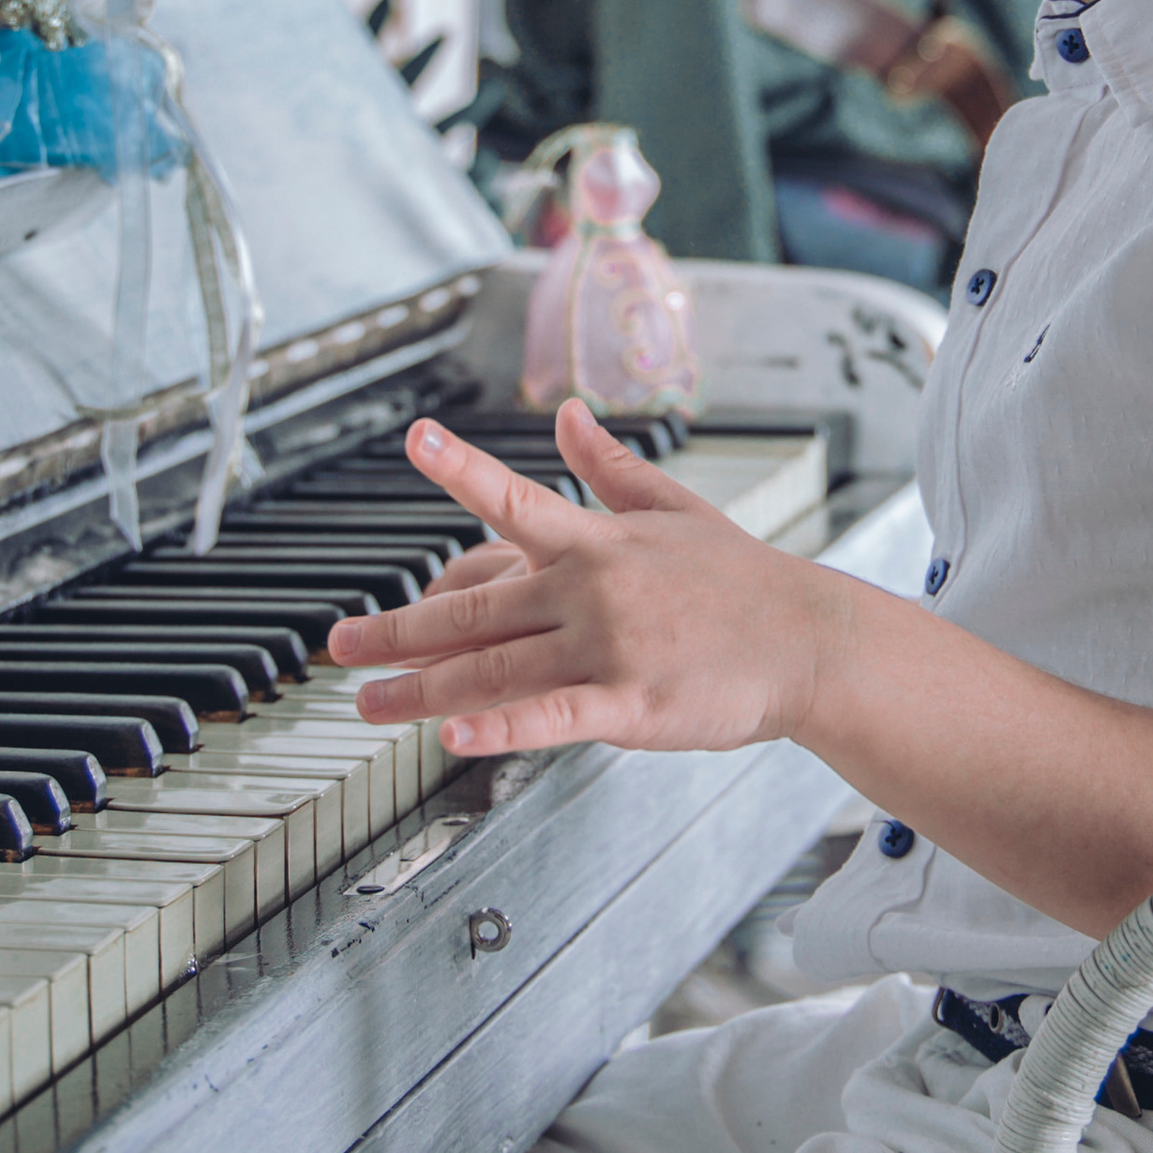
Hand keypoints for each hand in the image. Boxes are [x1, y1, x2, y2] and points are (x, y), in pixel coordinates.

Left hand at [324, 401, 843, 757]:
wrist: (811, 642)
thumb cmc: (745, 580)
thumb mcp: (676, 508)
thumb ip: (609, 465)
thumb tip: (567, 414)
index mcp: (597, 542)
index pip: (515, 500)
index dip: (462, 467)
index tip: (415, 438)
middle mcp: (592, 590)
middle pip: (474, 610)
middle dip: (398, 630)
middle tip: (340, 645)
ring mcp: (609, 648)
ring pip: (494, 668)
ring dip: (421, 689)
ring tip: (368, 703)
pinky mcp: (631, 704)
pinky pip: (553, 717)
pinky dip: (500, 727)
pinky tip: (453, 737)